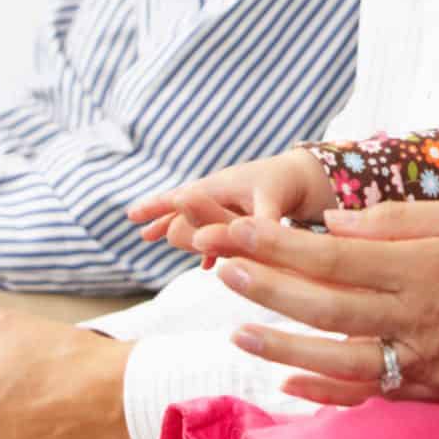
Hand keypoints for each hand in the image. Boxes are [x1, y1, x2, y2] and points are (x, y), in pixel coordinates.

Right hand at [126, 146, 333, 253]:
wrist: (306, 174)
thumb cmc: (288, 183)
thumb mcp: (272, 201)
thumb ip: (257, 221)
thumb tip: (249, 242)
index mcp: (220, 186)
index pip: (180, 197)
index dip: (157, 207)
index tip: (132, 215)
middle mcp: (219, 191)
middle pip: (183, 205)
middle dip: (161, 217)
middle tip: (138, 230)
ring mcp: (229, 200)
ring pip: (196, 216)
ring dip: (179, 229)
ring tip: (156, 239)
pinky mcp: (241, 210)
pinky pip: (216, 226)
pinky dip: (208, 242)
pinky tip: (206, 263)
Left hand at [195, 201, 438, 401]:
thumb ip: (396, 223)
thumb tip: (333, 223)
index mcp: (420, 268)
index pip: (334, 256)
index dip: (280, 245)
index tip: (237, 230)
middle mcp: (416, 318)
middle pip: (327, 306)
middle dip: (268, 287)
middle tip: (220, 266)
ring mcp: (423, 361)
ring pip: (338, 360)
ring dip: (283, 348)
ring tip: (238, 332)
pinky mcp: (431, 391)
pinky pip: (368, 396)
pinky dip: (325, 392)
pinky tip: (288, 382)